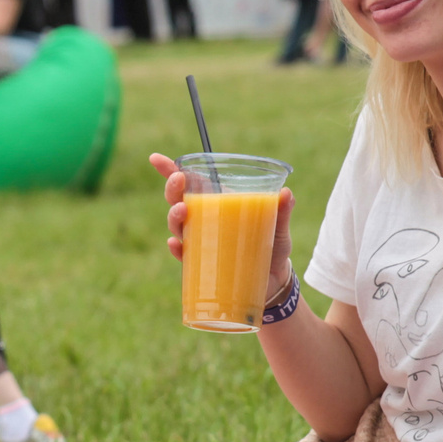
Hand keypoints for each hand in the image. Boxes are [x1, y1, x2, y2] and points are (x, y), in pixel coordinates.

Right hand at [150, 153, 295, 303]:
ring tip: (182, 211)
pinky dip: (177, 249)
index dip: (170, 170)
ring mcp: (202, 242)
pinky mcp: (202, 264)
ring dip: (174, 217)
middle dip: (173, 190)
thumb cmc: (274, 247)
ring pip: (178, 226)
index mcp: (219, 203)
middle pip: (178, 201)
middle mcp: (205, 220)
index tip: (155, 159)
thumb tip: (287, 194)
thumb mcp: (279, 227)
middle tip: (179, 182)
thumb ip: (282, 210)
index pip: (191, 182)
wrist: (273, 282)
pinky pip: (184, 256)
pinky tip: (176, 245)